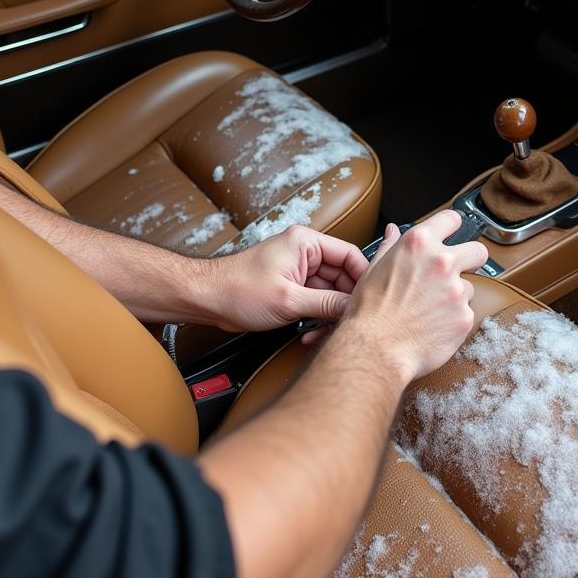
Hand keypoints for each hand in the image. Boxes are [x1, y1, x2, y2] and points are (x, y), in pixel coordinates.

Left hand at [197, 225, 368, 335]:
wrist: (207, 299)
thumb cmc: (237, 290)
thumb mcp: (288, 300)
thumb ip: (325, 303)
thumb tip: (353, 308)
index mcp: (306, 243)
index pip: (350, 255)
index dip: (363, 279)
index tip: (370, 301)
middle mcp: (305, 253)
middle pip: (342, 277)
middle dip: (343, 304)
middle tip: (345, 325)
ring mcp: (298, 271)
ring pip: (330, 293)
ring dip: (329, 316)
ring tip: (323, 334)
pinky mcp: (292, 288)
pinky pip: (316, 302)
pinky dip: (316, 319)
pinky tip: (310, 334)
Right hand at [337, 210, 487, 384]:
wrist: (375, 350)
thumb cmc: (369, 312)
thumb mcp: (373, 270)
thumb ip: (391, 247)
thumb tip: (394, 231)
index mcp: (418, 244)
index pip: (451, 219)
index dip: (451, 227)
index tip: (451, 234)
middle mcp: (442, 262)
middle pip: (478, 251)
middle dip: (470, 260)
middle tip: (454, 273)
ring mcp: (456, 291)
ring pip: (468, 288)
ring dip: (455, 297)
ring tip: (429, 310)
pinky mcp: (465, 317)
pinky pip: (465, 314)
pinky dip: (452, 321)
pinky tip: (431, 327)